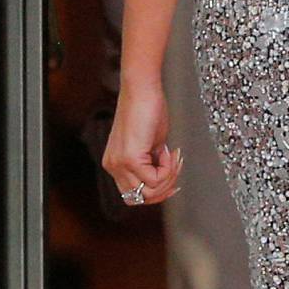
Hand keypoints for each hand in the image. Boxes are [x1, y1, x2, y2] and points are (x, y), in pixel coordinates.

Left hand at [103, 78, 183, 207]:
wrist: (142, 90)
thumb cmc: (147, 109)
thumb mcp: (150, 144)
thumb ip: (152, 164)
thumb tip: (164, 179)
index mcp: (114, 164)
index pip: (134, 195)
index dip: (156, 192)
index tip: (173, 180)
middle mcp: (113, 166)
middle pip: (141, 198)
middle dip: (164, 187)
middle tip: (176, 167)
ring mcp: (119, 164)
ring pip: (149, 191)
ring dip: (168, 177)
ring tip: (173, 157)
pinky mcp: (130, 158)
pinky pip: (155, 179)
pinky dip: (168, 168)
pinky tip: (168, 150)